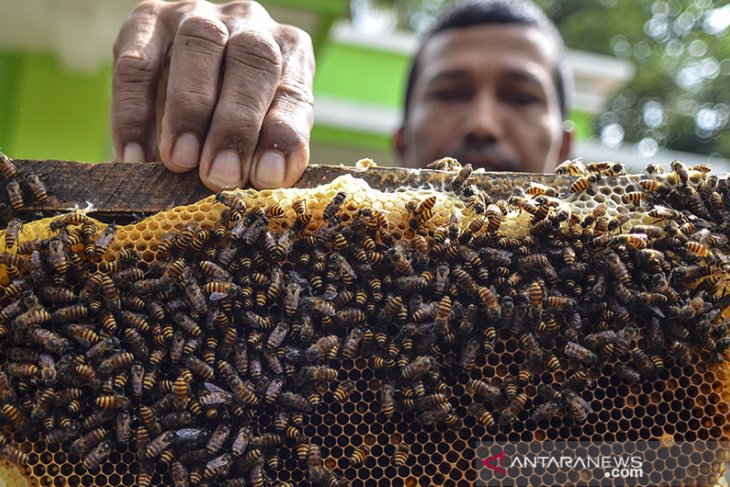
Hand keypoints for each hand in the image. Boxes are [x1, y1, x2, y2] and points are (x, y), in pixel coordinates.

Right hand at [112, 0, 314, 189]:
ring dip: (187, 110)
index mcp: (290, 51)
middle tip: (219, 174)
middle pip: (251, 58)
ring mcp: (198, 15)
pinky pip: (136, 63)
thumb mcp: (262, 135)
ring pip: (198, 46)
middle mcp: (250, 23)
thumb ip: (268, 152)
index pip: (293, 90)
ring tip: (179, 162)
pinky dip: (132, 114)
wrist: (187, 90)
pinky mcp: (147, 19)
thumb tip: (268, 179)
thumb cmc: (237, 121)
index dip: (281, 135)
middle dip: (235, 123)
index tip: (267, 177)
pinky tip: (134, 156)